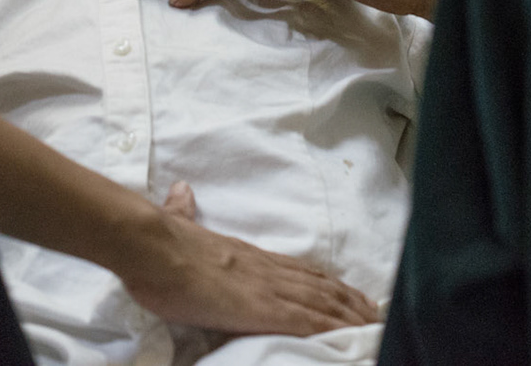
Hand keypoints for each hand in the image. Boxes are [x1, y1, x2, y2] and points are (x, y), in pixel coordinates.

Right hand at [113, 181, 378, 336]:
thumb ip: (184, 212)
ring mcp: (266, 287)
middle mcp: (265, 269)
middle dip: (350, 301)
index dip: (326, 281)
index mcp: (247, 255)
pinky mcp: (262, 309)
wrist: (154, 247)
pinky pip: (308, 322)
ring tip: (375, 327)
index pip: (297, 268)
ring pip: (322, 302)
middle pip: (320, 286)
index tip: (347, 290)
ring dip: (351, 316)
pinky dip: (333, 329)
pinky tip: (350, 338)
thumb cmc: (161, 242)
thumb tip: (180, 191)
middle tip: (376, 314)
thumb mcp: (177, 223)